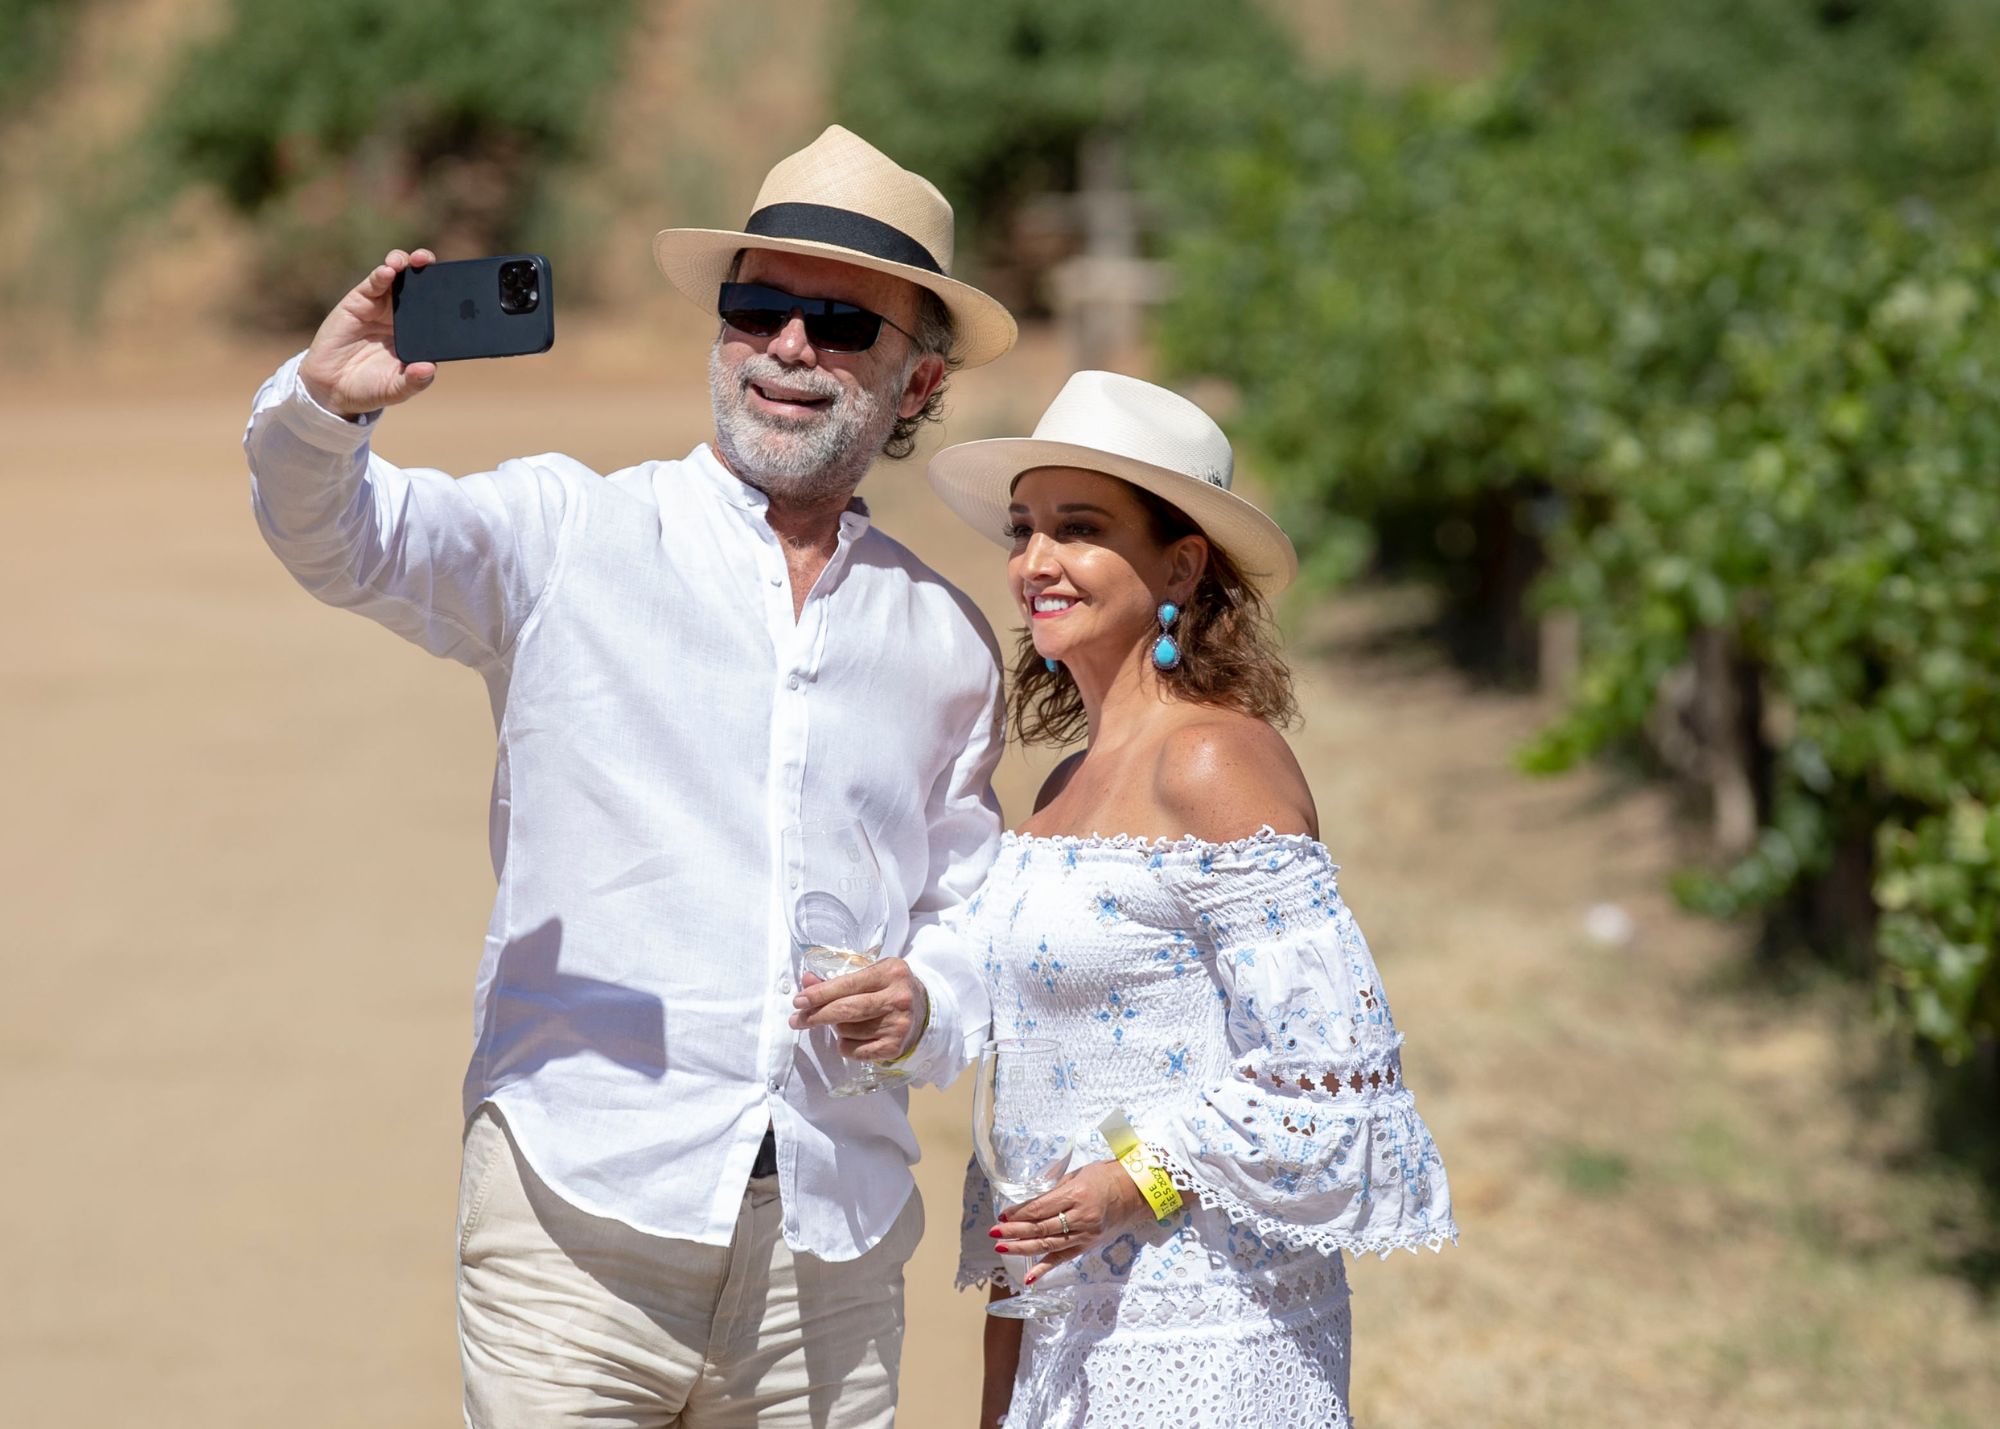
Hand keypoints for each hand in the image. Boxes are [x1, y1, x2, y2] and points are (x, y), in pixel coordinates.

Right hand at [298, 248, 439, 417]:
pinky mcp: (359, 302)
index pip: (438, 308)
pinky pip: (374, 284)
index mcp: (419, 333)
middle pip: (421, 284)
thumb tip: (430, 369)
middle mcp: (404, 315)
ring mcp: (382, 306)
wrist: (334, 388)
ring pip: (398, 276)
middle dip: (429, 269)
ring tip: (413, 261)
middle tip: (433, 263)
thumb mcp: (397, 389)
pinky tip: (388, 271)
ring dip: (406, 264)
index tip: (461, 288)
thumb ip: (414, 381)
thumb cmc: (371, 388)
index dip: (449, 295)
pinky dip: (382, 274)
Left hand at [788, 957, 928, 1062]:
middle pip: (846, 1010)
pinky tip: (852, 1036)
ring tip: (842, 1022)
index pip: (847, 984)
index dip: (819, 994)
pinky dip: (845, 1044)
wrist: (923, 1011)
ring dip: (836, 1028)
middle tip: (797, 1020)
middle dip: (817, 1016)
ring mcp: (898, 1025)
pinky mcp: (895, 1047)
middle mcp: (897, 998)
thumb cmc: (889, 989)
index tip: (799, 1001)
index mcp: (891, 972)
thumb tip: (806, 982)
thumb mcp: (870, 975)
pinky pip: (854, 1051)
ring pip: (847, 1031)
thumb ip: (838, 979)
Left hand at [989, 1159, 1149, 1284]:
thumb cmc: (1104, 1178)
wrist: (1134, 1193)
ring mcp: (1084, 1235)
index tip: (1002, 1216)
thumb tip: (1027, 1200)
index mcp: (1077, 1195)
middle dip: (1015, 1232)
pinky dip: (1044, 1270)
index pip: (1041, 1208)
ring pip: (1048, 1246)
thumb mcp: (1077, 1175)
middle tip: (994, 1233)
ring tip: (1002, 1248)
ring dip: (1023, 1248)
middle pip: (1041, 1228)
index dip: (1019, 1213)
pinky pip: (1062, 1259)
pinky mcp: (1087, 1246)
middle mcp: (1081, 1218)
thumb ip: (1053, 1188)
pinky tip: (1028, 1278)